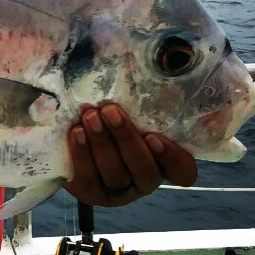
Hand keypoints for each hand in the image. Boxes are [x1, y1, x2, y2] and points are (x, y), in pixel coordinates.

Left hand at [64, 103, 197, 206]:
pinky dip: (82, 155)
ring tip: (89, 117)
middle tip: (109, 110)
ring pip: (116, 174)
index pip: (183, 171)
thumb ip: (137, 100)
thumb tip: (134, 60)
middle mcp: (144, 180)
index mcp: (162, 161)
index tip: (154, 135)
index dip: (173, 158)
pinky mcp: (91, 194)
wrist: (71, 141)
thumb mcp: (127, 110)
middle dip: (126, 138)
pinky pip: (88, 179)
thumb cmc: (108, 118)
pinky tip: (76, 133)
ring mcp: (118, 192)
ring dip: (102, 144)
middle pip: (144, 170)